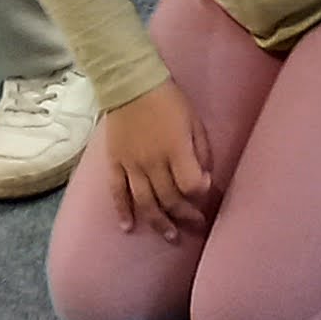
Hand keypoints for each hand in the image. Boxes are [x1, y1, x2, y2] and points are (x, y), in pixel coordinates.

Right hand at [99, 82, 213, 238]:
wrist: (130, 83)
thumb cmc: (168, 100)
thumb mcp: (194, 120)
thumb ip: (201, 151)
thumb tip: (204, 178)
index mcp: (175, 149)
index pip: (191, 184)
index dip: (201, 193)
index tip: (205, 193)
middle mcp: (153, 162)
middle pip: (169, 198)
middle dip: (185, 215)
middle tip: (195, 224)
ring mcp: (131, 165)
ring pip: (145, 202)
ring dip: (158, 222)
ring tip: (170, 237)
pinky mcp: (115, 163)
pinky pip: (117, 192)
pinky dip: (123, 211)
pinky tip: (129, 228)